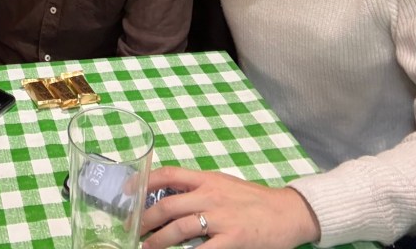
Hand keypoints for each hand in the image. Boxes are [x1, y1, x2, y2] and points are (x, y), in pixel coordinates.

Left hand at [140, 167, 319, 248]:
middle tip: (131, 231)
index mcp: (206, 179)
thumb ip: (198, 189)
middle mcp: (210, 195)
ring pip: (179, 228)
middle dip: (144, 219)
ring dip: (158, 241)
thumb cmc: (253, 199)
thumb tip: (168, 195)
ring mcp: (222, 217)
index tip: (127, 192)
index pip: (168, 174)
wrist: (288, 211)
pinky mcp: (234, 238)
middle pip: (167, 205)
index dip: (143, 181)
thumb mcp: (223, 185)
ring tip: (146, 248)